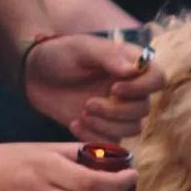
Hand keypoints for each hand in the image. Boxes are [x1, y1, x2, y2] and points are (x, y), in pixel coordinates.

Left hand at [14, 30, 153, 139]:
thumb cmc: (59, 54)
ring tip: (81, 113)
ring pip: (132, 128)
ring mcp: (118, 111)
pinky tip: (74, 123)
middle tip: (88, 103)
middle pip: (144, 109)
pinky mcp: (103, 128)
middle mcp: (130, 89)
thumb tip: (132, 70)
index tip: (114, 89)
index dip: (142, 88)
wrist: (32, 74)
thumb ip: (108, 56)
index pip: (158, 79)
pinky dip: (94, 137)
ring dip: (106, 124)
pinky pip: (112, 142)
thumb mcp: (82, 48)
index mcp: (131, 65)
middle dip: (116, 111)